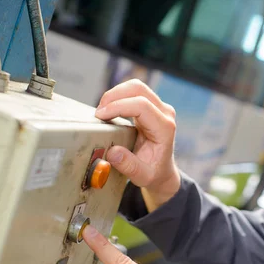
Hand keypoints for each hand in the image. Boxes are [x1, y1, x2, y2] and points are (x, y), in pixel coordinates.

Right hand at [96, 79, 179, 210]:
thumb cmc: (153, 172)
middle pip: (138, 89)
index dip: (118, 106)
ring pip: (135, 86)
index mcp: (165, 128)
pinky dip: (118, 97)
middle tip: (98, 113)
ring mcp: (159, 107)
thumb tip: (113, 152)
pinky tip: (109, 110)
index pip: (141, 105)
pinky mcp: (151, 106)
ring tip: (102, 112)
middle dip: (114, 96)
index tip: (100, 116)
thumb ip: (128, 166)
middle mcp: (165, 113)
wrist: (162, 170)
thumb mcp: (142, 176)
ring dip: (115, 95)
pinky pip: (133, 92)